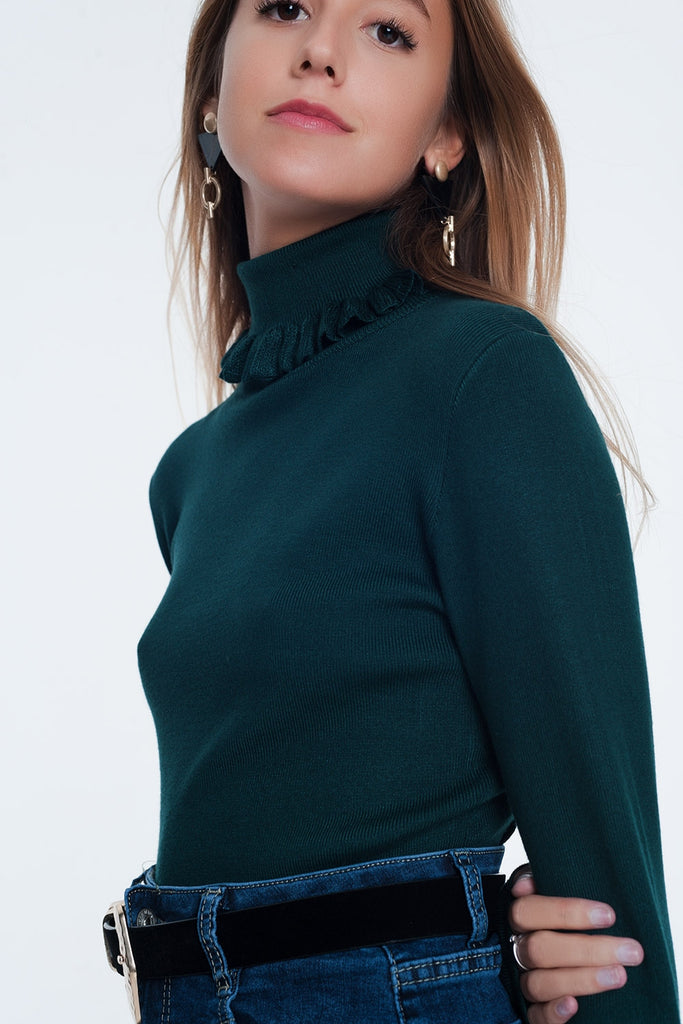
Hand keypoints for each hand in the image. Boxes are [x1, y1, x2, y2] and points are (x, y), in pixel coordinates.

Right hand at [507, 866, 643, 1023]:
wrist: (545, 950)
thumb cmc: (550, 919)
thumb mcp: (542, 893)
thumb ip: (536, 881)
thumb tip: (525, 885)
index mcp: (515, 919)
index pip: (529, 911)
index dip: (567, 912)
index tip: (609, 915)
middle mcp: (513, 949)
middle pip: (540, 949)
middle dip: (588, 950)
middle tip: (630, 951)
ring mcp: (519, 981)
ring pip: (540, 983)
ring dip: (581, 980)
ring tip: (619, 975)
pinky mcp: (529, 1010)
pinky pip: (534, 1016)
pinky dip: (554, 1011)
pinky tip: (575, 1006)